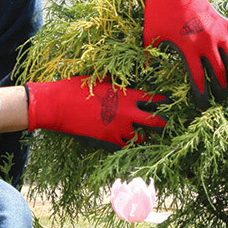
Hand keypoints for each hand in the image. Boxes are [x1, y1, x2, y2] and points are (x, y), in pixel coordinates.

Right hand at [25, 76, 166, 149]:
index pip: (154, 101)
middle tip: (167, 123)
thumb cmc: (76, 88)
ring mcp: (118, 130)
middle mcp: (127, 114)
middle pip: (155, 122)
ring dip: (143, 136)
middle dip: (164, 123)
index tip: (169, 103)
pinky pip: (124, 147)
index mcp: (126, 96)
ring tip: (143, 134)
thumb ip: (116, 84)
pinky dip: (127, 145)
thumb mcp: (99, 80)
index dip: (164, 102)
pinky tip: (126, 142)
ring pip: (141, 138)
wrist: (58, 105)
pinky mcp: (107, 141)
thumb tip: (121, 83)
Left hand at [137, 0, 227, 105]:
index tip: (203, 106)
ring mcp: (217, 31)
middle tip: (220, 98)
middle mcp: (206, 42)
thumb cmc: (158, 11)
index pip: (199, 81)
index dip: (202, 96)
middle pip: (219, 73)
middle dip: (221, 89)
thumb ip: (150, 56)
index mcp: (188, 49)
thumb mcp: (151, 36)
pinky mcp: (223, 20)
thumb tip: (144, 71)